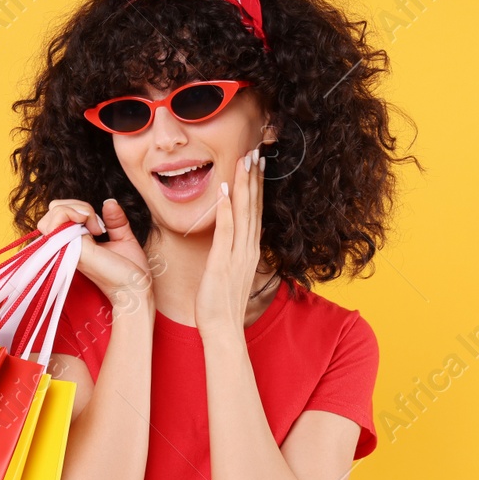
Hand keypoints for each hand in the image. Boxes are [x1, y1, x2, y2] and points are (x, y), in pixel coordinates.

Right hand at [36, 198, 152, 311]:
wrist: (135, 288)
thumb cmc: (130, 270)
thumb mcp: (123, 237)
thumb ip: (115, 220)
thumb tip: (109, 202)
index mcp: (75, 242)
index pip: (60, 213)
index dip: (79, 209)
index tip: (101, 225)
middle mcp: (66, 245)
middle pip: (53, 209)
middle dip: (75, 205)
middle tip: (97, 224)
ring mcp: (67, 247)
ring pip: (55, 211)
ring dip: (78, 209)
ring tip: (97, 227)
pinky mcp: (72, 249)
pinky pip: (61, 220)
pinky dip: (79, 214)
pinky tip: (96, 230)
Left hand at [195, 149, 265, 337]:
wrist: (222, 328)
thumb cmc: (221, 303)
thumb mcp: (229, 271)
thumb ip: (231, 252)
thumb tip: (230, 239)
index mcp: (249, 249)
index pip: (255, 211)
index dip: (256, 186)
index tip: (257, 163)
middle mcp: (248, 248)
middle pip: (253, 206)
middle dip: (254, 177)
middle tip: (256, 151)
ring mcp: (237, 254)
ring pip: (244, 212)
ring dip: (245, 185)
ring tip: (245, 160)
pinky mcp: (223, 262)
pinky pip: (226, 231)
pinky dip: (228, 210)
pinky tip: (227, 191)